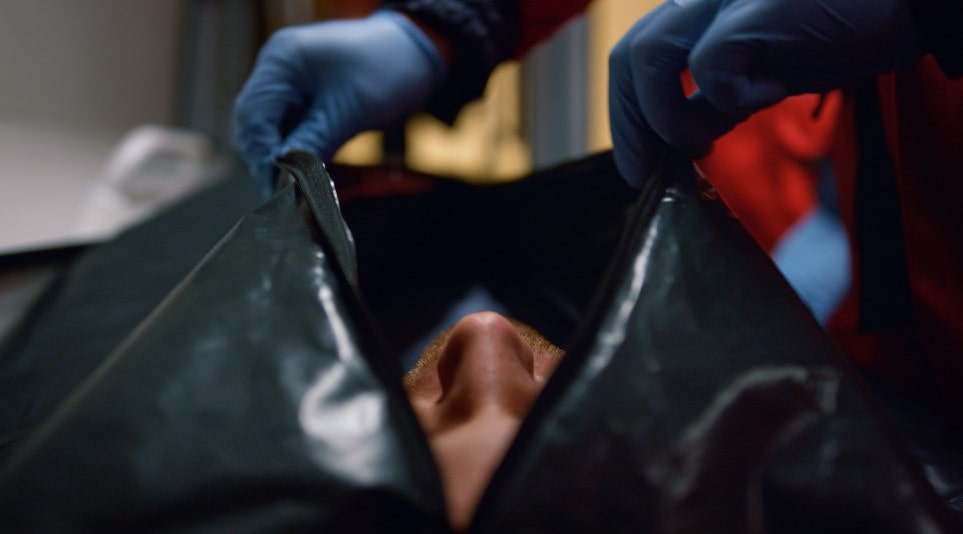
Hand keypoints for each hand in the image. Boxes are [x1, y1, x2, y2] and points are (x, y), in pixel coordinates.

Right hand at [233, 10, 444, 195]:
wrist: (420, 55)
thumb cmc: (388, 70)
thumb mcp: (350, 110)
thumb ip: (313, 143)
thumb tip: (285, 180)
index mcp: (280, 63)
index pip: (253, 118)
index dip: (265, 157)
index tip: (283, 190)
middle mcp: (278, 73)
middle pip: (258, 129)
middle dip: (276, 164)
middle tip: (297, 197)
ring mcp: (290, 87)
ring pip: (276, 137)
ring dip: (294, 164)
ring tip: (315, 191)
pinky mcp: (307, 103)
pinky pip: (297, 136)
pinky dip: (310, 157)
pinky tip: (329, 177)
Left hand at [609, 0, 924, 186]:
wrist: (906, 3)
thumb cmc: (838, 31)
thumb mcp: (763, 74)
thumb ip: (717, 103)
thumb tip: (681, 145)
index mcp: (695, 13)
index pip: (632, 62)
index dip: (626, 118)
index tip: (640, 167)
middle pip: (628, 59)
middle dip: (631, 128)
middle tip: (649, 173)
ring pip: (649, 57)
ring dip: (669, 117)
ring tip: (706, 140)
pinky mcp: (757, 8)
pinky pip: (711, 62)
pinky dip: (731, 94)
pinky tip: (771, 94)